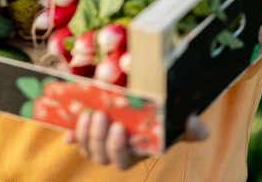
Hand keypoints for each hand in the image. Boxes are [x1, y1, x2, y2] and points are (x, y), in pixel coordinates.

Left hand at [65, 110, 208, 169]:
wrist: (154, 99)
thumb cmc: (169, 116)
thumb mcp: (183, 121)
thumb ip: (194, 128)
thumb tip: (193, 122)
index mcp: (137, 152)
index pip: (123, 161)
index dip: (116, 149)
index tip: (119, 128)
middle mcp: (117, 150)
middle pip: (100, 156)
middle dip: (98, 138)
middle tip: (101, 116)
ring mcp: (101, 140)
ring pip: (87, 147)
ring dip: (84, 133)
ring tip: (89, 113)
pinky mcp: (90, 128)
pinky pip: (75, 136)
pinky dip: (71, 134)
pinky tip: (67, 132)